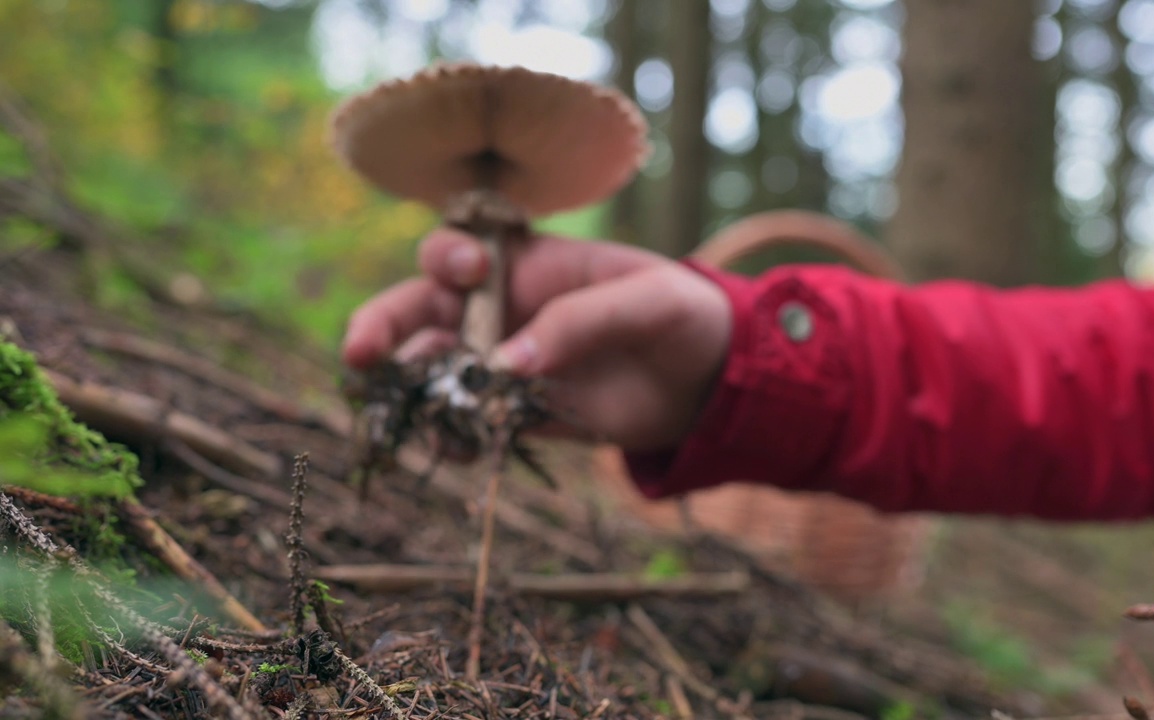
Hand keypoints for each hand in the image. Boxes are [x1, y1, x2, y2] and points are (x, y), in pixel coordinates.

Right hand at [341, 228, 731, 451]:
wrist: (712, 378)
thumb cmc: (682, 315)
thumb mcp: (645, 303)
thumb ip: (579, 322)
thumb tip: (505, 364)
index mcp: (529, 263)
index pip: (463, 250)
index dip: (448, 258)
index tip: (466, 275)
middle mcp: (505, 310)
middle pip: (423, 309)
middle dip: (384, 325)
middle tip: (360, 353)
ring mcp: (508, 362)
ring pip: (437, 369)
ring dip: (415, 388)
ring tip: (416, 412)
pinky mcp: (522, 411)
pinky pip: (472, 420)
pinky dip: (454, 434)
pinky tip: (456, 447)